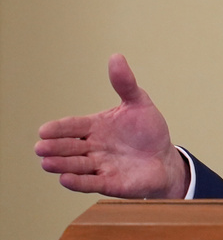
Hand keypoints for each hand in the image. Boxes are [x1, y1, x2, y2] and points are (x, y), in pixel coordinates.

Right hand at [35, 54, 188, 198]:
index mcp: (96, 126)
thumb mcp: (139, 103)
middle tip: (41, 147)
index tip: (44, 129)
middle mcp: (93, 147)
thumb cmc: (148, 131)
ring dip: (62, 164)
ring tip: (47, 163)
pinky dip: (78, 181)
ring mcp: (99, 165)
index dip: (59, 128)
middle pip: (70, 146)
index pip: (73, 126)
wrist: (164, 159)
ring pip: (76, 165)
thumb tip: (116, 57)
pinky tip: (65, 179)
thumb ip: (125, 83)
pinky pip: (91, 182)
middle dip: (55, 147)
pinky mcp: (109, 183)